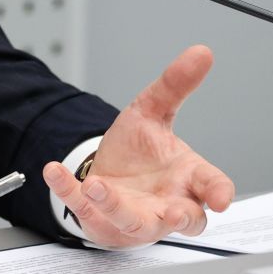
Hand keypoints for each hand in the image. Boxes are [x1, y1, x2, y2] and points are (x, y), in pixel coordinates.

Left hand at [43, 45, 234, 247]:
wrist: (109, 173)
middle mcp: (167, 203)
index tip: (220, 198)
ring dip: (115, 205)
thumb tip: (201, 52)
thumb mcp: (151, 112)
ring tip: (96, 186)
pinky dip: (66, 191)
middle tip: (173, 213)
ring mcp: (134, 216)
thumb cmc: (140, 153)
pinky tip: (52, 171)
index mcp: (187, 178)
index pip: (211, 186)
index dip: (218, 192)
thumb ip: (175, 85)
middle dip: (180, 218)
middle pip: (184, 218)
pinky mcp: (99, 220)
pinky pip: (83, 209)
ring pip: (132, 221)